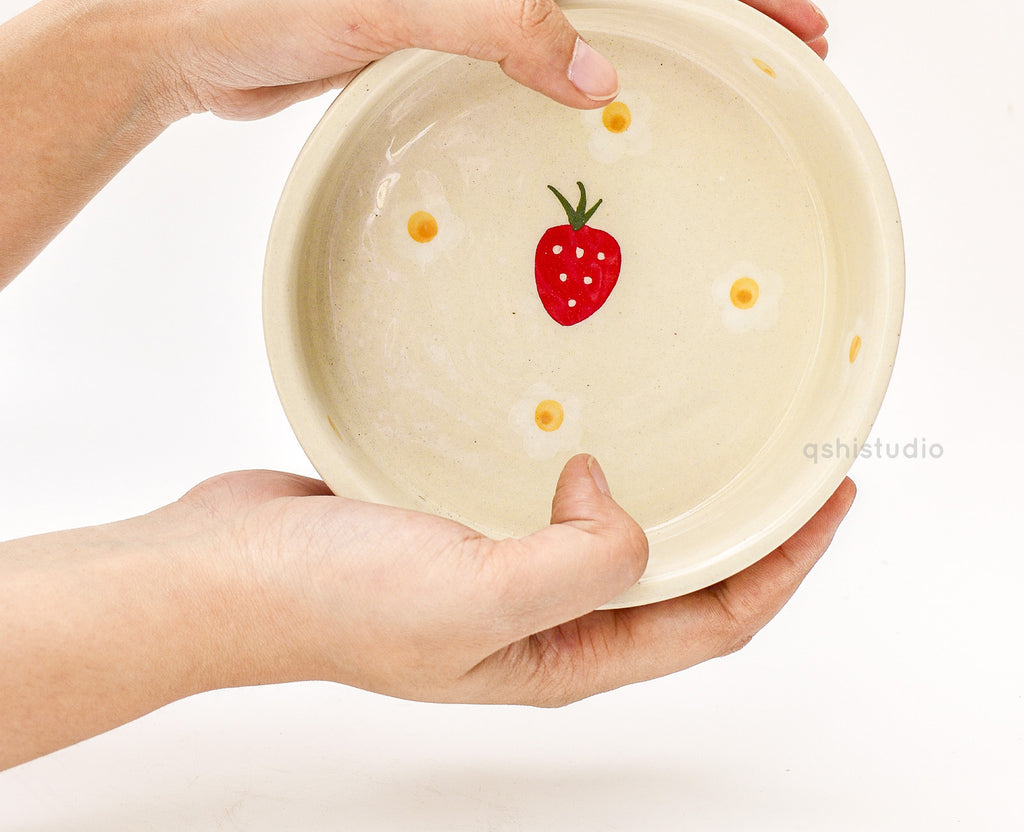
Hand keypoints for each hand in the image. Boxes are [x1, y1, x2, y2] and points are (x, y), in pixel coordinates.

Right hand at [0, 454, 852, 767]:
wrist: (228, 569)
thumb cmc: (333, 603)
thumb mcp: (476, 600)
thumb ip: (578, 566)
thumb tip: (623, 504)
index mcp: (565, 654)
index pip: (713, 619)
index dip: (784, 563)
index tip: (829, 497)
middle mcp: (546, 616)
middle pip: (679, 578)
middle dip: (746, 529)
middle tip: (789, 463)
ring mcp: (505, 566)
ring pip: (618, 534)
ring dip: (672, 497)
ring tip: (712, 442)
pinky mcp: (468, 520)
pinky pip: (556, 497)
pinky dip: (594, 469)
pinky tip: (593, 427)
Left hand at [105, 0, 827, 121]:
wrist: (189, 29)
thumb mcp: (381, 0)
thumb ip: (492, 23)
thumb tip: (600, 68)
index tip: (794, 24)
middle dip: (725, 1)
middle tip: (786, 60)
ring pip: (605, 2)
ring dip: (672, 35)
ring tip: (726, 85)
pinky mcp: (456, 34)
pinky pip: (553, 45)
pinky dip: (602, 68)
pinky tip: (617, 108)